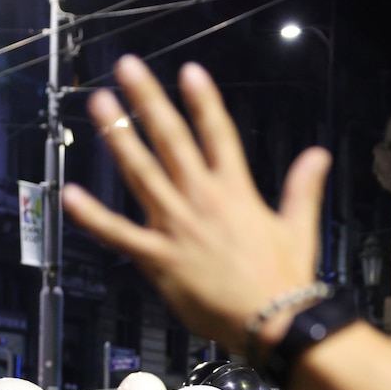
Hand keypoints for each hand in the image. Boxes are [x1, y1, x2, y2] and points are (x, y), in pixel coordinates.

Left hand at [61, 55, 331, 352]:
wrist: (273, 322)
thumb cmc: (286, 280)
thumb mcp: (298, 227)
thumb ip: (302, 188)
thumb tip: (318, 154)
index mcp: (236, 191)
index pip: (218, 134)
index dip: (203, 100)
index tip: (188, 70)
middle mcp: (203, 200)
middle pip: (172, 139)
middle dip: (148, 101)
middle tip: (127, 68)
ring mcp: (177, 227)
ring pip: (142, 172)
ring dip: (119, 136)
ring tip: (100, 105)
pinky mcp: (159, 258)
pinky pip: (120, 234)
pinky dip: (94, 216)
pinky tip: (71, 195)